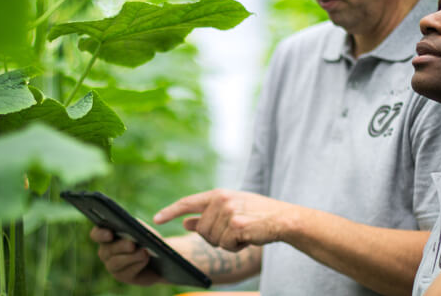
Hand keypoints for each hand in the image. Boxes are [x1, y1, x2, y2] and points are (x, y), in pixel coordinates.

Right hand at [89, 226, 163, 285]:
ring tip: (144, 252)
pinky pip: (126, 272)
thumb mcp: (144, 230)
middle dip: (121, 246)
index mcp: (106, 235)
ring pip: (116, 262)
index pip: (96, 234)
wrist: (158, 257)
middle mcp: (106, 251)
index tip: (110, 234)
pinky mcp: (122, 276)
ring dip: (131, 257)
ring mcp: (112, 265)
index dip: (100, 234)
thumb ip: (139, 226)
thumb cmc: (148, 239)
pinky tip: (145, 259)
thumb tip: (138, 226)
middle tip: (132, 244)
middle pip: (107, 249)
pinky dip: (137, 264)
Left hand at [154, 189, 298, 251]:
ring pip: (213, 240)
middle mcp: (220, 200)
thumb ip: (207, 215)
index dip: (170, 211)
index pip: (187, 202)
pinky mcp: (236, 225)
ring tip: (243, 233)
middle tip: (234, 232)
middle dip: (215, 238)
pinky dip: (236, 247)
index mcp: (217, 194)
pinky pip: (226, 245)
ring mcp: (228, 212)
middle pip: (201, 230)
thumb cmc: (257, 215)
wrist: (284, 219)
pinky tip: (249, 237)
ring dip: (227, 243)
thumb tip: (186, 223)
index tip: (156, 219)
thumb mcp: (230, 210)